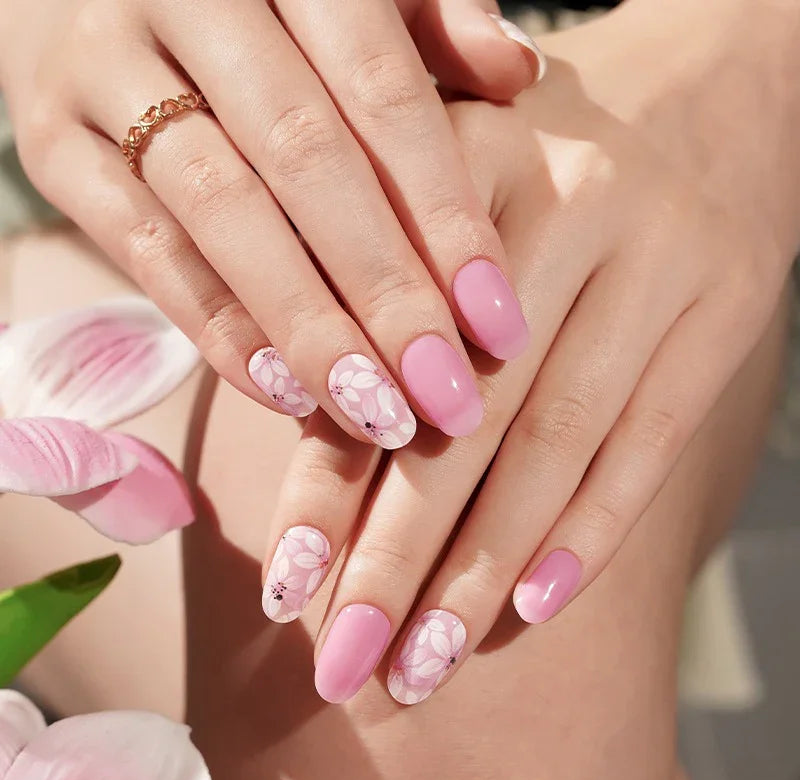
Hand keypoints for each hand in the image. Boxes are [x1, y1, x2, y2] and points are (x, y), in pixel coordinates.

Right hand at [0, 0, 542, 447]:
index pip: (384, 94)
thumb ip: (430, 19)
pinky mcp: (51, 139)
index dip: (445, 215)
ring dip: (307, 327)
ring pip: (222, 211)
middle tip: (445, 397)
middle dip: (385, 293)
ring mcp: (104, 65)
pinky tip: (285, 391)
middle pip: (306, 161)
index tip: (498, 325)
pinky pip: (144, 247)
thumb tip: (516, 72)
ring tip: (376, 414)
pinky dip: (217, 325)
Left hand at [259, 0, 799, 702]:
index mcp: (460, 164)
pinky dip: (589, 534)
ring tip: (422, 668)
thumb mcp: (446, 197)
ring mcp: (657, 256)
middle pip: (464, 417)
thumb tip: (311, 450)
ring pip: (553, 447)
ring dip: (483, 574)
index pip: (378, 350)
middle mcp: (565, 201)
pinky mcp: (725, 308)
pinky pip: (648, 443)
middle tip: (344, 665)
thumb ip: (376, 301)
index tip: (286, 587)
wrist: (692, 105)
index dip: (328, 478)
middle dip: (395, 557)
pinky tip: (529, 611)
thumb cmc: (533, 170)